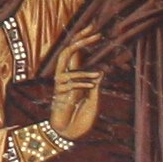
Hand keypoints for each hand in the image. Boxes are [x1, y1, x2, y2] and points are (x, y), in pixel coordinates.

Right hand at [47, 25, 102, 142]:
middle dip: (81, 39)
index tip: (96, 28)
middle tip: (95, 31)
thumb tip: (102, 71)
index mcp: (74, 75)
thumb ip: (95, 85)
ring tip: (98, 76)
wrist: (70, 133)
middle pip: (69, 50)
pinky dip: (83, 82)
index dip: (84, 39)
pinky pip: (71, 81)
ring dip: (85, 70)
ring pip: (68, 63)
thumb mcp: (93, 98)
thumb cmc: (80, 117)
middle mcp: (65, 75)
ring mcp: (61, 82)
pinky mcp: (60, 90)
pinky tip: (92, 88)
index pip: (77, 52)